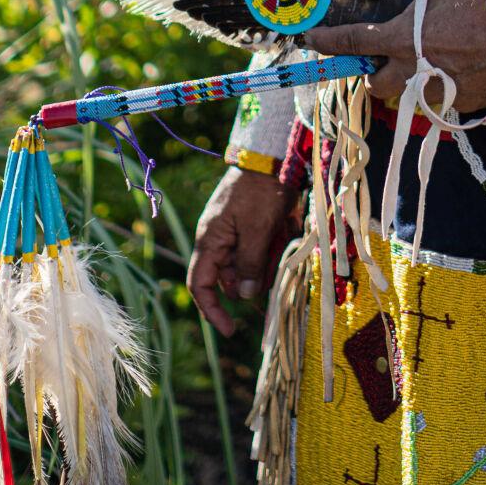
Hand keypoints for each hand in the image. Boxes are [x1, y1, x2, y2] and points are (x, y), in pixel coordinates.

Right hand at [187, 166, 299, 336]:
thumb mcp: (257, 229)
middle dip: (251, 283)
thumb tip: (246, 296)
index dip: (212, 311)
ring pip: (249, 265)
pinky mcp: (253, 225)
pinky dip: (272, 250)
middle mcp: (219, 239)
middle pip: (230, 278)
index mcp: (211, 241)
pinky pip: (260, 249)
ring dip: (266, 265)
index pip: (200, 285)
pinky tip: (285, 234)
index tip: (231, 330)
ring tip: (281, 244)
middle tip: (273, 275)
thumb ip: (250, 264)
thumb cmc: (261, 190)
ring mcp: (236, 232)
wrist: (273, 154)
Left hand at [304, 0, 485, 112]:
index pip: (351, 42)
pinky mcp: (457, 105)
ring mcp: (433, 91)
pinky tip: (454, 69)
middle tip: (384, 61)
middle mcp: (410, 70)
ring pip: (405, 97)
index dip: (327, 42)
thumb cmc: (477, 1)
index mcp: (400, 38)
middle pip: (374, 86)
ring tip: (420, 66)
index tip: (311, 41)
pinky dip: (439, 87)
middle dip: (374, 76)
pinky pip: (437, 100)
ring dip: (405, 84)